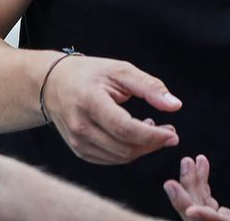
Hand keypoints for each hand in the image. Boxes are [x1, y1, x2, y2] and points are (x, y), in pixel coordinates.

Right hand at [42, 54, 181, 164]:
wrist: (54, 84)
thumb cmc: (91, 74)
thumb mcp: (121, 70)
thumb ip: (149, 87)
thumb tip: (175, 105)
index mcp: (90, 101)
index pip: (125, 128)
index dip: (152, 135)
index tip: (172, 134)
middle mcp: (80, 125)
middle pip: (124, 147)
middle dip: (152, 144)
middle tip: (170, 132)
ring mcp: (77, 141)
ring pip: (119, 157)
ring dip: (143, 149)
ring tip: (155, 130)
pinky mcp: (79, 150)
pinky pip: (111, 159)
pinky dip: (129, 151)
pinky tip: (136, 135)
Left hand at [163, 129, 229, 220]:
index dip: (206, 218)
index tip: (190, 208)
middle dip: (186, 201)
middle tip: (171, 182)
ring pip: (201, 211)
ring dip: (192, 187)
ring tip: (190, 161)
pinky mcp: (226, 219)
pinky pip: (206, 205)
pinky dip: (200, 186)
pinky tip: (200, 164)